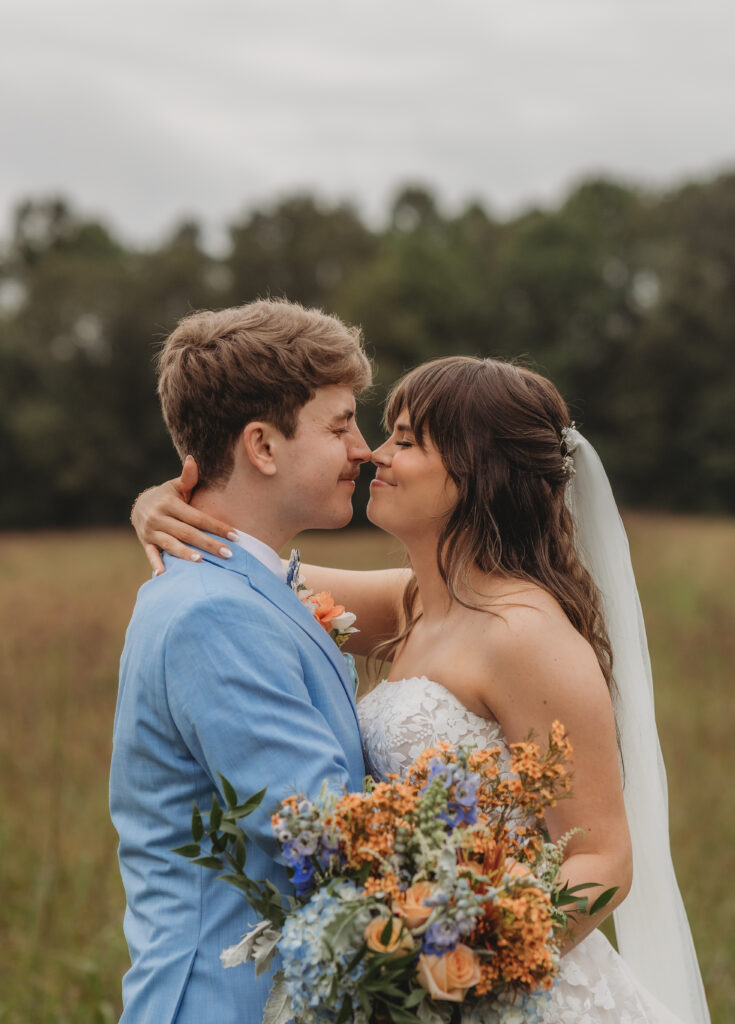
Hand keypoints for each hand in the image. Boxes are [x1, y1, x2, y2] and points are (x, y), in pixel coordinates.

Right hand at [131, 455, 236, 574]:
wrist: (139, 505)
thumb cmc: (167, 496)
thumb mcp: (175, 486)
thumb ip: (187, 477)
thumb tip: (192, 459)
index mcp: (169, 503)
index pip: (198, 517)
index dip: (216, 526)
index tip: (235, 536)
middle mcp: (159, 517)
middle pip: (187, 532)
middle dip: (208, 544)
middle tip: (228, 554)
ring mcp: (150, 531)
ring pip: (170, 544)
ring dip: (185, 553)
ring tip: (201, 561)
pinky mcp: (145, 542)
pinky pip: (151, 554)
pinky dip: (156, 564)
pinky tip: (164, 575)